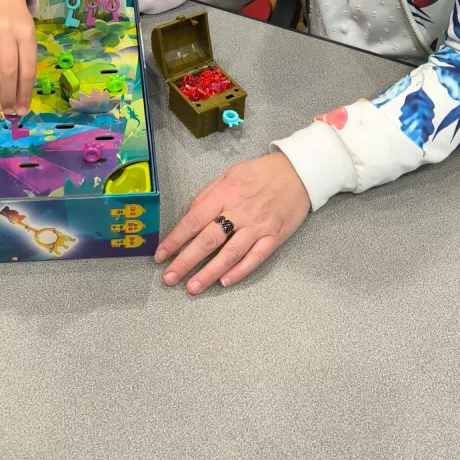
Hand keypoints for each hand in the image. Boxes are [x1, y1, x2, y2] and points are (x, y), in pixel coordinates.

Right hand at [0, 0, 37, 113]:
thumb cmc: (16, 20)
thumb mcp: (28, 35)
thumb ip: (25, 60)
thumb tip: (20, 96)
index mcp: (26, 35)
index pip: (27, 69)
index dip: (25, 94)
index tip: (22, 111)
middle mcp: (7, 31)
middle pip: (8, 70)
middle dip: (8, 95)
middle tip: (7, 109)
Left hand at [155, 152, 310, 294]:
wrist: (299, 172)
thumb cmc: (260, 173)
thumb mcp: (229, 174)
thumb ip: (208, 196)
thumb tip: (188, 216)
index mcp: (225, 194)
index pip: (194, 220)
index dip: (175, 239)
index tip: (161, 255)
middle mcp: (239, 211)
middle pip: (208, 240)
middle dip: (185, 261)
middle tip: (169, 278)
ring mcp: (258, 226)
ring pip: (230, 254)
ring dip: (209, 273)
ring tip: (192, 287)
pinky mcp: (274, 236)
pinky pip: (255, 257)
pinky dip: (239, 271)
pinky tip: (224, 282)